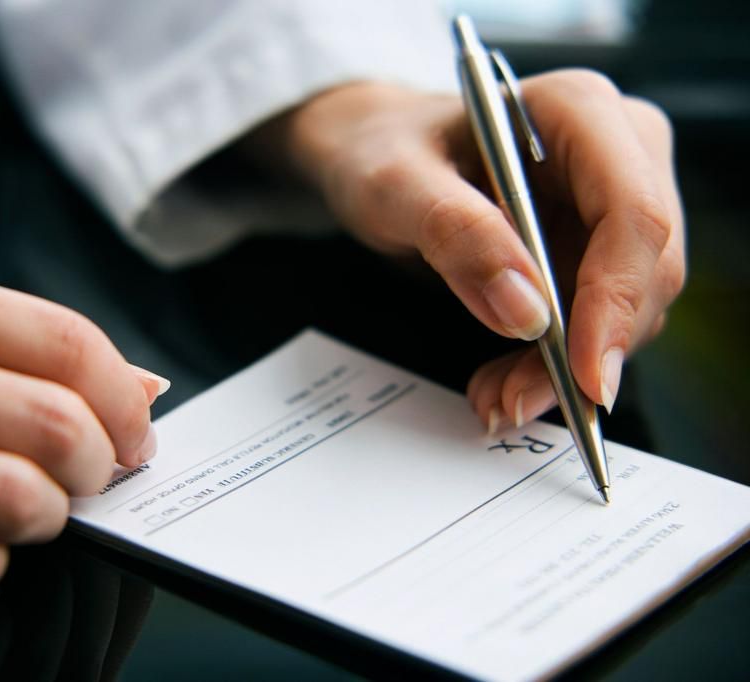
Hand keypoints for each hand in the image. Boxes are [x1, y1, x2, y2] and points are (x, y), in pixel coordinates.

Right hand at [0, 261, 166, 601]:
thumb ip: (14, 347)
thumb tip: (140, 387)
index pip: (63, 340)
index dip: (122, 397)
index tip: (134, 430)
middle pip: (54, 425)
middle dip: (99, 466)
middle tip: (89, 478)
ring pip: (17, 499)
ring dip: (47, 518)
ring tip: (28, 511)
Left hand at [261, 71, 683, 428]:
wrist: (373, 151)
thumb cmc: (382, 149)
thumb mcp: (394, 184)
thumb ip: (455, 233)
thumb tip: (526, 312)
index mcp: (578, 110)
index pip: (632, 211)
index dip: (618, 299)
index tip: (583, 374)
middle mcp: (615, 150)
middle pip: (645, 268)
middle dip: (587, 349)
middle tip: (515, 401)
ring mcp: (609, 203)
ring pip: (626, 307)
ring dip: (565, 366)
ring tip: (496, 396)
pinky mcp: (593, 247)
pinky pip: (596, 319)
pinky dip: (552, 362)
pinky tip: (505, 381)